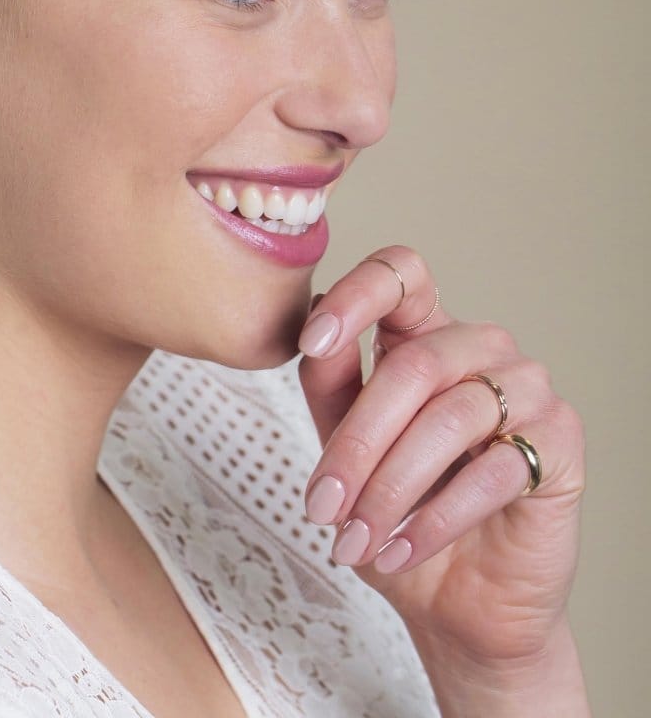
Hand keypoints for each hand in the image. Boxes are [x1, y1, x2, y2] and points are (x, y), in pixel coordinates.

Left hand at [295, 245, 585, 684]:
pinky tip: (400, 551)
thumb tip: (310, 327)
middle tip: (322, 506)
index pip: (400, 271)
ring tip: (356, 539)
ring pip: (448, 418)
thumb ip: (330, 382)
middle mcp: (479, 347)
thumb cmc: (394, 507)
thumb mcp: (344, 440)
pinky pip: (492, 471)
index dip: (355, 295)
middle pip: (412, 364)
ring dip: (390, 489)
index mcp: (422, 330)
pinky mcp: (560, 443)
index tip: (312, 342)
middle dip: (357, 443)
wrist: (455, 598)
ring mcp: (527, 389)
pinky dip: (435, 518)